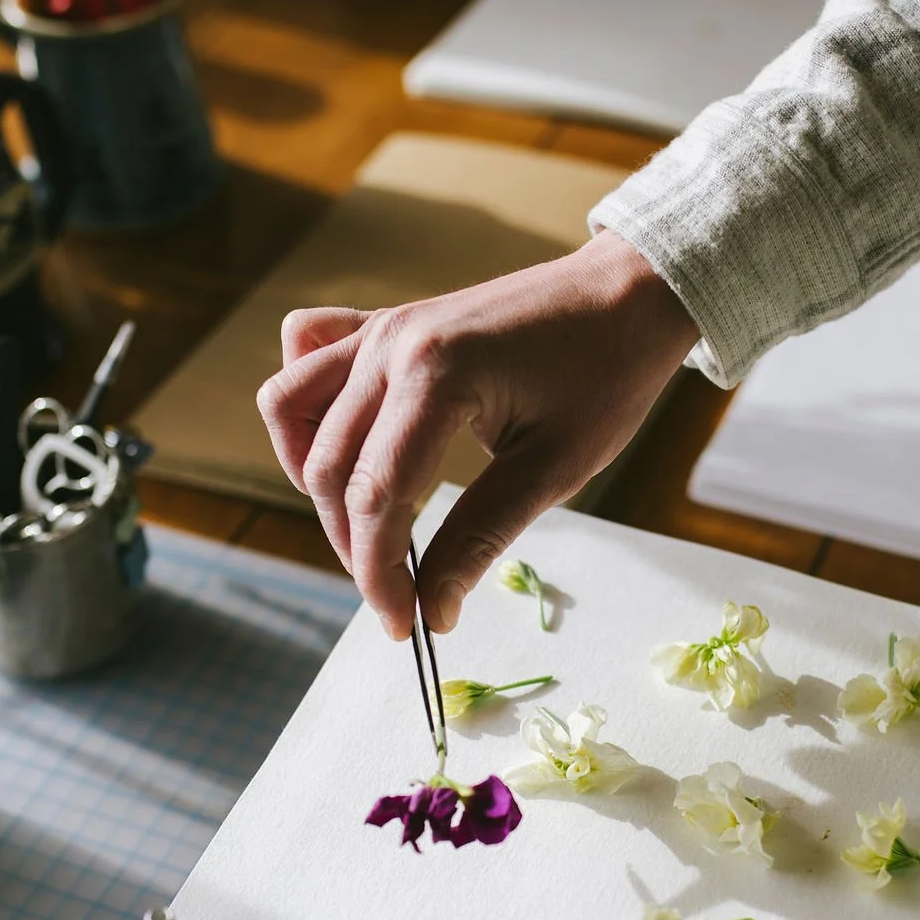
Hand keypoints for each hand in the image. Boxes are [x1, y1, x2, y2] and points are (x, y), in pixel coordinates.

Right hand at [256, 230, 699, 637]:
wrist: (629, 293)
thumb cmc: (607, 374)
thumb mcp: (553, 468)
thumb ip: (481, 537)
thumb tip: (433, 611)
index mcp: (436, 376)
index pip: (376, 496)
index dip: (379, 573)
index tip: (404, 626)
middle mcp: (391, 345)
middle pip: (327, 465)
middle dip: (352, 544)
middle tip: (400, 594)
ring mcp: (381, 327)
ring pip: (290, 408)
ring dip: (312, 477)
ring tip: (363, 525)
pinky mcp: (384, 321)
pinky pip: (306, 353)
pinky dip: (305, 402)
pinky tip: (343, 441)